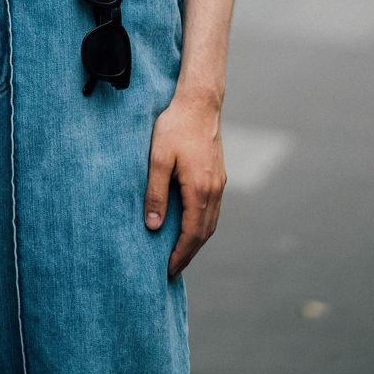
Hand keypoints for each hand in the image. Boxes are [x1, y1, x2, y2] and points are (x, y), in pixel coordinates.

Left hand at [144, 92, 226, 277]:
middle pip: (204, 233)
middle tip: (172, 269)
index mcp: (200, 190)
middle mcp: (214, 190)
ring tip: (180, 252)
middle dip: (188, 253)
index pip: (192, 235)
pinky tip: (190, 224)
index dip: (180, 255)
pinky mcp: (218, 174)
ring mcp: (219, 183)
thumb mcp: (158, 159)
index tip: (167, 271)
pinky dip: (202, 224)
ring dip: (197, 240)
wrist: (199, 102)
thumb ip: (155, 193)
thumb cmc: (175, 127)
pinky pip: (213, 209)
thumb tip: (154, 226)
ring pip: (211, 222)